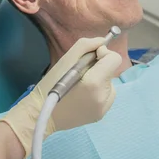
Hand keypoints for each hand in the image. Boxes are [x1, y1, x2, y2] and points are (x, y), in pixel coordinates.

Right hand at [0, 37, 120, 156]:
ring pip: (109, 83)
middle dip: (98, 67)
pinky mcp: (101, 115)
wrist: (43, 113)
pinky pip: (106, 95)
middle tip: (79, 72)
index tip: (90, 57)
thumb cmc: (51, 83)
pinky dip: (98, 91)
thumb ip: (86, 45)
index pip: (114, 59)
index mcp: (94, 82)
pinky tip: (82, 95)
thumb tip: (103, 42)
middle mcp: (103, 97)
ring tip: (80, 85)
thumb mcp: (66, 59)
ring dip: (99, 79)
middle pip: (111, 70)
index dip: (104, 53)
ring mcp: (104, 108)